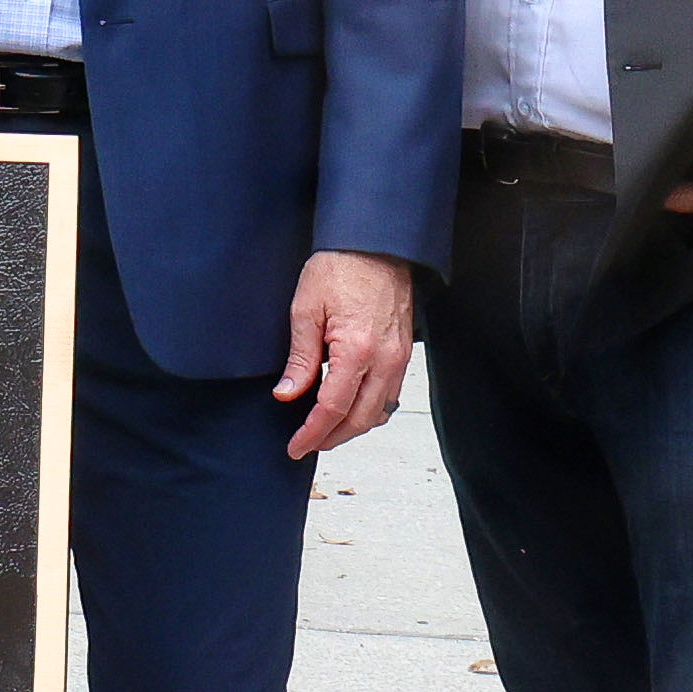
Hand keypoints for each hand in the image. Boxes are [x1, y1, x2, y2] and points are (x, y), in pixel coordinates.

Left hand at [272, 250, 413, 459]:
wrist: (376, 245)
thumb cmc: (340, 268)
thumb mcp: (305, 309)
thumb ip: (300, 357)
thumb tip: (288, 393)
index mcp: (357, 350)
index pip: (333, 408)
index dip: (312, 433)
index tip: (295, 446)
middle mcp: (385, 360)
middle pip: (360, 418)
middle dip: (332, 438)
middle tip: (307, 445)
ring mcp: (399, 357)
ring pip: (379, 411)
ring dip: (352, 427)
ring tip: (324, 432)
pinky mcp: (404, 352)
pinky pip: (389, 393)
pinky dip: (369, 409)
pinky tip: (349, 409)